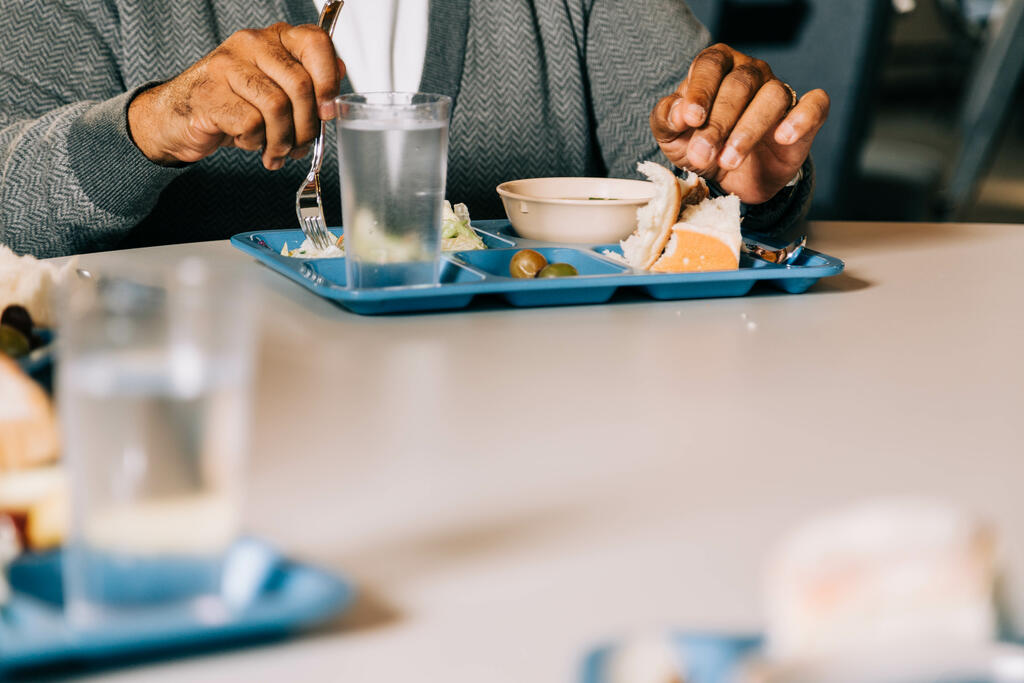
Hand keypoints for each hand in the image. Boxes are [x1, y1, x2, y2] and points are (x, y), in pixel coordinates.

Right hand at [128, 23, 343, 169]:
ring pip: (277, 107)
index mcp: (274, 39)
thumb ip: (307, 84)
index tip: (328, 111)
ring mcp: (227, 66)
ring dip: (283, 141)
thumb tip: (339, 80)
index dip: (329, 80)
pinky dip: (256, 143)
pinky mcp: (211, 95)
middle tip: (301, 146)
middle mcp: (252, 44)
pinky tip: (249, 143)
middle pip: (300, 85)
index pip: (316, 42)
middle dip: (307, 127)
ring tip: (276, 152)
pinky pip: (251, 124)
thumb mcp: (275, 90)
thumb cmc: (234, 103)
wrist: (178, 118)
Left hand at [650, 43, 829, 203]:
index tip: (691, 119)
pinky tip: (783, 137)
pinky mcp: (804, 116)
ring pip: (772, 96)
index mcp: (717, 67)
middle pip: (739, 85)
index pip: (710, 65)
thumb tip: (679, 112)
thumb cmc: (699, 146)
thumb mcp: (672, 136)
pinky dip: (801, 118)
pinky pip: (814, 105)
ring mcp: (779, 91)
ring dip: (748, 131)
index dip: (701, 90)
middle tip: (702, 155)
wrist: (730, 179)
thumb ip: (666, 118)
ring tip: (728, 161)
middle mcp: (750, 72)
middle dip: (718, 123)